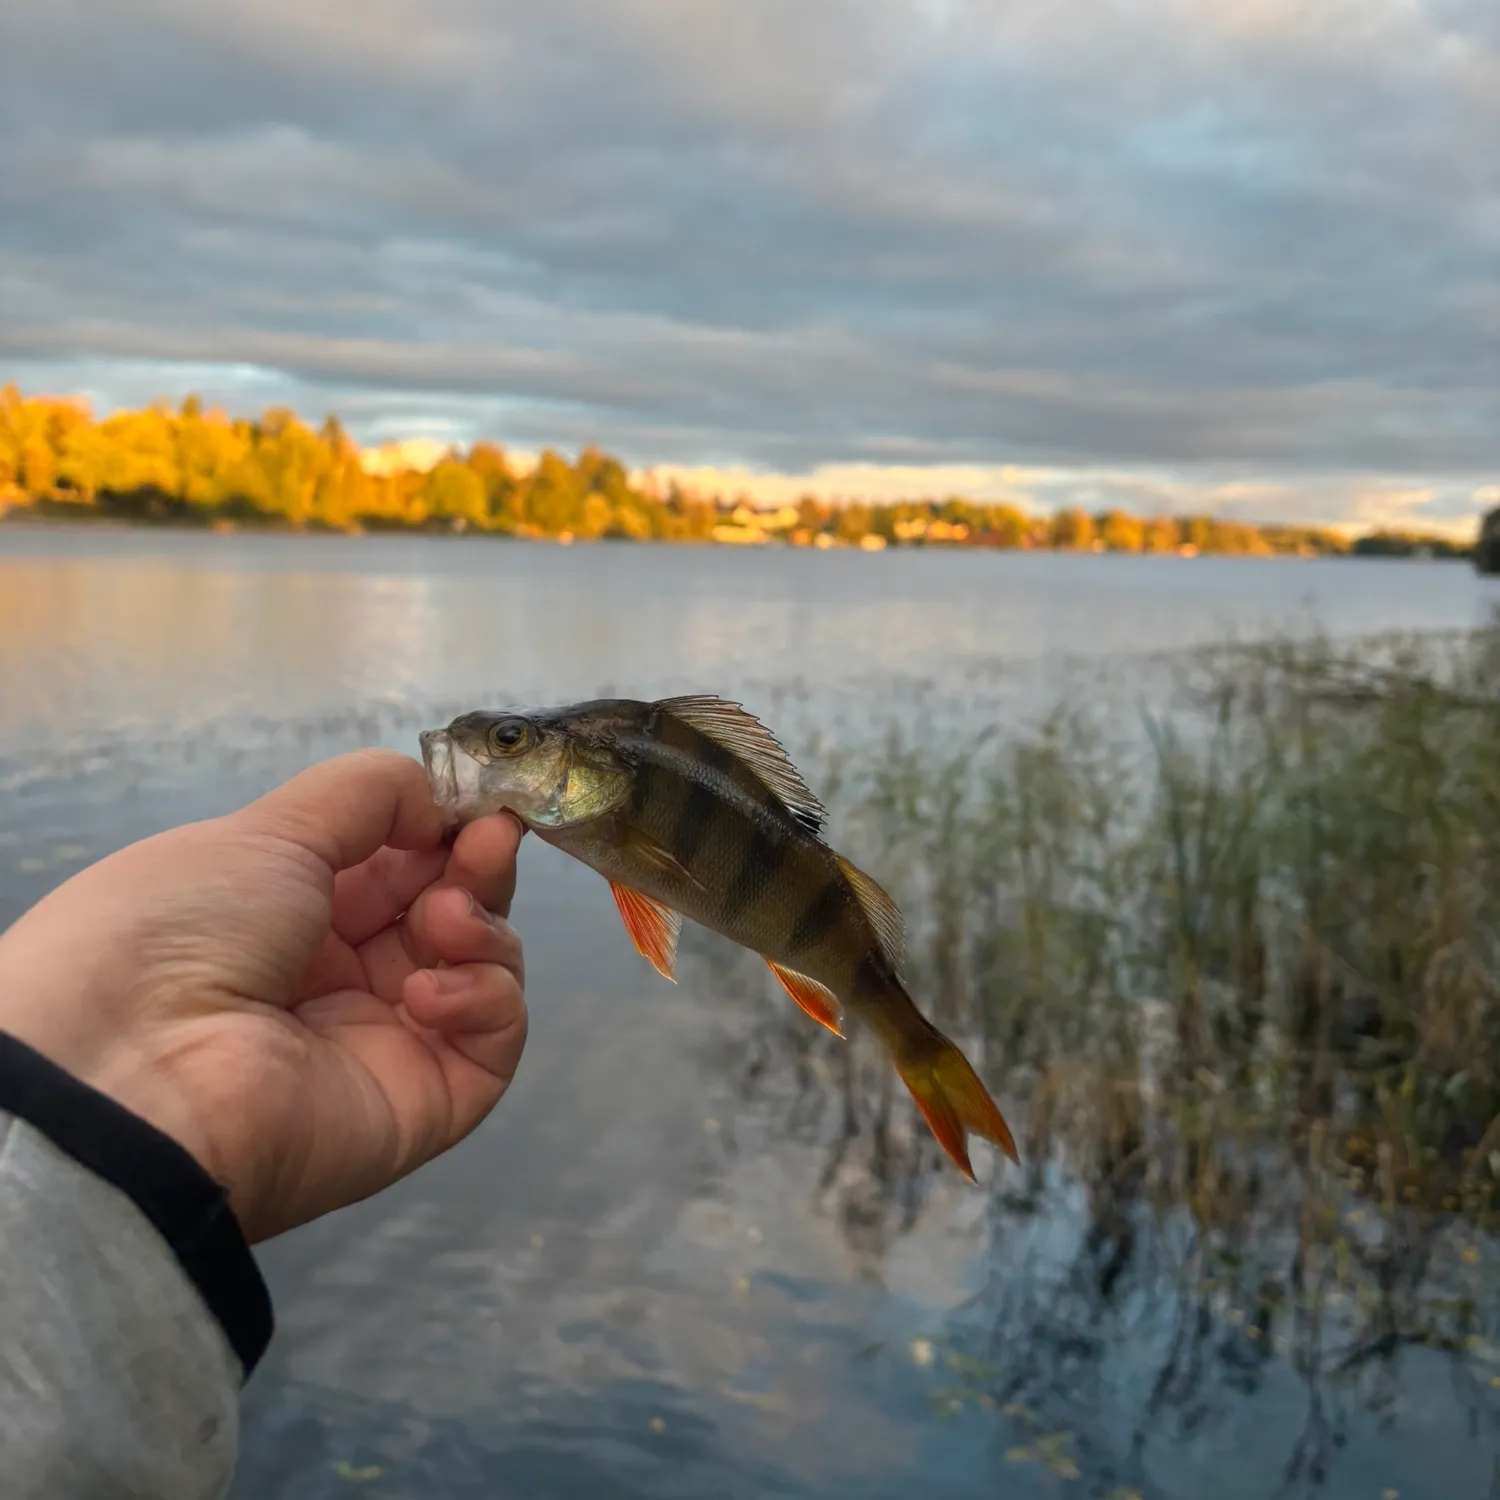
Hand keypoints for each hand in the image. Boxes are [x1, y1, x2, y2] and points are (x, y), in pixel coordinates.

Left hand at [0, 749, 526, 1241]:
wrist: (134, 1073)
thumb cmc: (183, 930)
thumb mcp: (269, 830)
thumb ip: (371, 795)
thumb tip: (443, 805)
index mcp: (292, 915)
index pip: (399, 866)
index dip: (444, 830)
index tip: (479, 804)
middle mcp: (340, 979)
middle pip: (449, 911)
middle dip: (476, 866)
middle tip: (490, 841)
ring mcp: (385, 1043)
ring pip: (481, 968)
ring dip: (480, 926)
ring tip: (443, 920)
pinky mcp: (425, 1103)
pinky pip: (492, 1040)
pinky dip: (484, 998)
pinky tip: (427, 993)